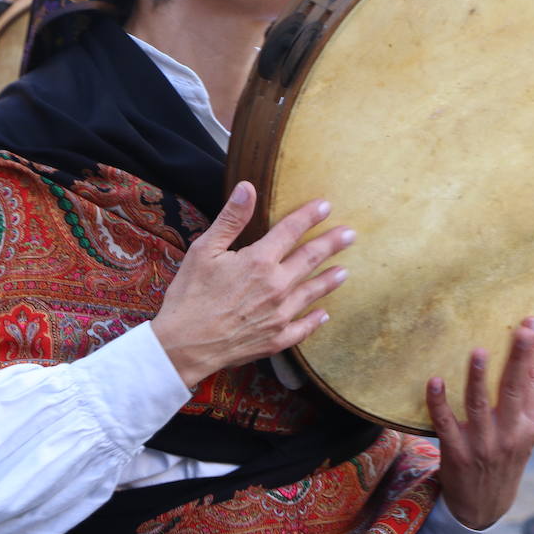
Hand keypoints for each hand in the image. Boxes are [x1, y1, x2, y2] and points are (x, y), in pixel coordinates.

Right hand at [150, 182, 353, 387]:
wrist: (184, 346)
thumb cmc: (189, 296)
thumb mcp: (204, 250)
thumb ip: (231, 219)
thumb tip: (248, 187)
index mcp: (259, 261)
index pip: (291, 230)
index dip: (309, 216)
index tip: (326, 206)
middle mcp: (277, 286)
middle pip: (310, 258)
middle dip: (331, 244)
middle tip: (350, 235)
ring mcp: (280, 315)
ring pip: (312, 292)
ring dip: (329, 280)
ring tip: (344, 271)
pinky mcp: (276, 339)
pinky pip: (303, 328)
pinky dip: (315, 320)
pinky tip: (323, 314)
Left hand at [427, 319, 533, 530]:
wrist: (483, 506)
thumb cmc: (503, 459)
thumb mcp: (522, 436)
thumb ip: (522, 402)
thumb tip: (524, 357)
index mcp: (527, 427)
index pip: (532, 384)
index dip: (531, 354)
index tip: (530, 324)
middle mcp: (508, 435)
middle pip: (512, 390)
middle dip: (517, 358)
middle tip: (520, 330)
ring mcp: (481, 445)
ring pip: (478, 405)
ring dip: (477, 377)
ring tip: (477, 352)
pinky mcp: (456, 453)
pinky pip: (444, 423)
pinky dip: (438, 402)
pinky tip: (434, 380)